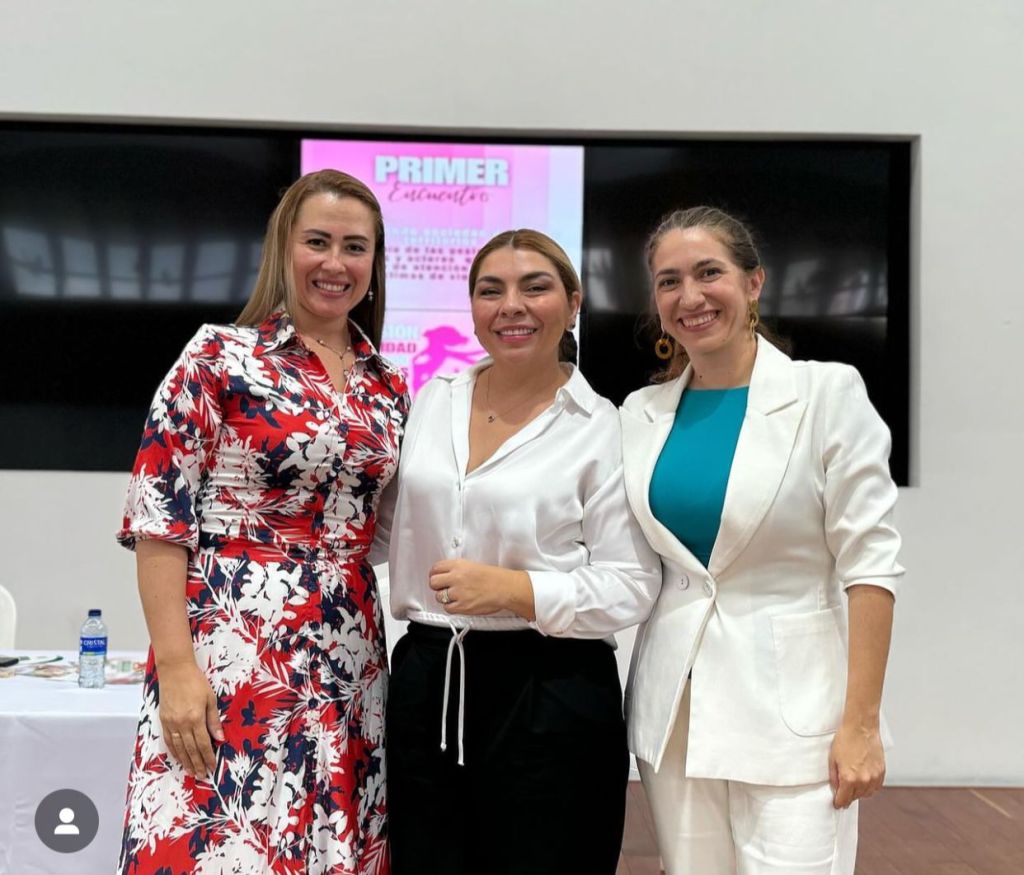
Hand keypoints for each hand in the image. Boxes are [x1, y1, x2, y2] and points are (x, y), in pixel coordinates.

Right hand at [156, 659, 224, 778]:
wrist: (175, 671)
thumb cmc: (196, 682)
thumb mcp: (210, 699)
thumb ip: (214, 720)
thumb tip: (220, 739)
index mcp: (195, 718)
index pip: (203, 743)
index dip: (208, 757)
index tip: (212, 767)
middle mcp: (182, 723)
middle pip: (190, 749)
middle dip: (197, 763)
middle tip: (202, 775)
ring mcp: (171, 723)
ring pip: (178, 747)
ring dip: (185, 761)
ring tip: (191, 772)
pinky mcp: (163, 720)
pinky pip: (168, 740)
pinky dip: (173, 751)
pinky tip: (178, 758)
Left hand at [428, 559, 533, 618]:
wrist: (506, 588)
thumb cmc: (494, 578)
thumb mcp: (473, 565)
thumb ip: (458, 569)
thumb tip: (446, 575)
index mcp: (459, 565)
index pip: (436, 568)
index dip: (435, 574)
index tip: (436, 576)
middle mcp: (456, 578)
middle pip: (433, 582)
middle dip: (437, 586)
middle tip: (443, 587)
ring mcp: (458, 593)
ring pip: (438, 597)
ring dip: (444, 597)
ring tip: (454, 596)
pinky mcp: (462, 606)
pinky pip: (447, 608)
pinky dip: (451, 607)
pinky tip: (458, 603)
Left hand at [829, 720, 885, 808]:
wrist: (861, 727)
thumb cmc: (846, 739)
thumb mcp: (833, 759)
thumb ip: (834, 777)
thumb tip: (836, 788)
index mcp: (849, 778)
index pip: (844, 799)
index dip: (839, 803)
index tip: (838, 804)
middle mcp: (863, 780)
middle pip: (855, 798)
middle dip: (848, 797)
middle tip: (844, 795)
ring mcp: (874, 777)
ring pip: (867, 794)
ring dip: (859, 793)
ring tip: (853, 788)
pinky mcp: (881, 772)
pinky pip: (876, 787)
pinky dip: (870, 788)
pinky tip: (864, 783)